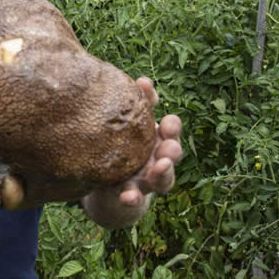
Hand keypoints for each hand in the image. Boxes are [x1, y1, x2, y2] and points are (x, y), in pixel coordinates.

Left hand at [116, 77, 182, 205]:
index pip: (170, 129)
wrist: (105, 188)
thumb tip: (143, 80)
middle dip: (173, 148)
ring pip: (162, 179)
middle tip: (168, 145)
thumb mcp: (126, 126)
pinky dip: (133, 198)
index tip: (167, 119)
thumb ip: (134, 105)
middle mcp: (157, 160)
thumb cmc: (118, 147)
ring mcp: (146, 180)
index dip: (172, 125)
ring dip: (163, 172)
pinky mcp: (130, 196)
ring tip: (159, 167)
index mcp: (156, 139)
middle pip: (173, 154)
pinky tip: (128, 196)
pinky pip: (134, 199)